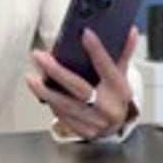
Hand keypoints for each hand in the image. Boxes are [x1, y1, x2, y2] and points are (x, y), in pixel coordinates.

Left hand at [27, 26, 138, 140]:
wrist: (116, 126)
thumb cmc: (115, 96)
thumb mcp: (121, 74)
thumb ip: (123, 53)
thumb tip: (130, 31)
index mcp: (119, 90)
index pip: (107, 68)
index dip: (97, 50)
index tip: (85, 34)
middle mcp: (107, 107)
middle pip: (79, 88)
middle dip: (57, 72)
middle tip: (40, 56)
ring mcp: (95, 122)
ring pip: (66, 105)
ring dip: (46, 91)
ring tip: (32, 78)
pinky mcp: (83, 131)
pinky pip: (63, 116)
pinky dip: (51, 103)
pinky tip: (41, 92)